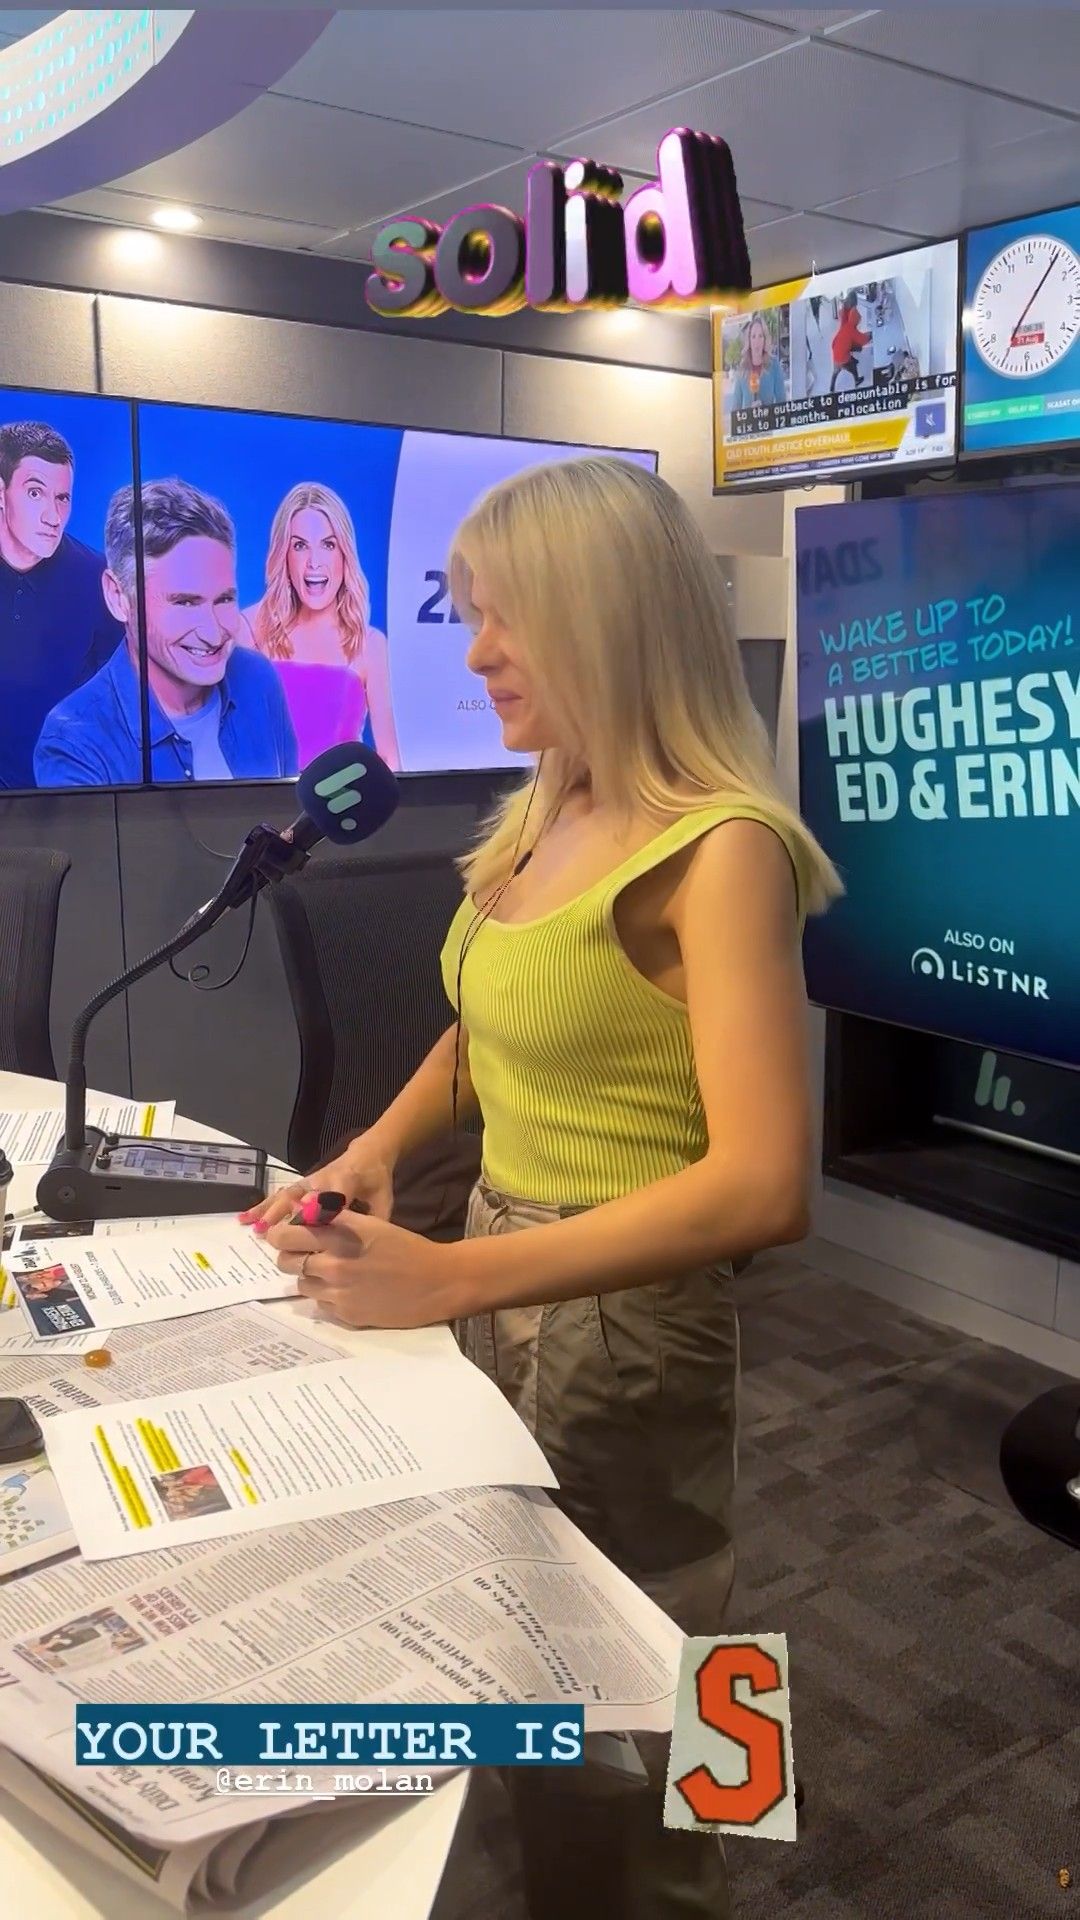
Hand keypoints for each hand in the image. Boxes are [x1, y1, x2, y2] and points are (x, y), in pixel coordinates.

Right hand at [239, 1136, 394, 1231]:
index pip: (333, 1195)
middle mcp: (324, 1180)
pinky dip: (263, 1206)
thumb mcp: (384, 1199)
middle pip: (303, 1197)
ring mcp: (309, 1181)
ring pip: (286, 1196)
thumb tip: (370, 1248)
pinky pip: (280, 1195)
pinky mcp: (301, 1184)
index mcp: (347, 1180)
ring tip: (254, 1229)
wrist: (367, 1154)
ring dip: (270, 1212)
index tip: (310, 1223)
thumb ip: (376, 1221)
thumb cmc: (375, 1180)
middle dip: (288, 1215)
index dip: (322, 1207)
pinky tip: (246, 1217)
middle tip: (273, 1235)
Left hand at [262, 1209, 463, 1328]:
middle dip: (290, 1256)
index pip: (288, 1234)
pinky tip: (347, 1289)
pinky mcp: (346, 1314)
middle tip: (304, 1254)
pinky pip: (320, 1303)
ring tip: (328, 1272)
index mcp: (340, 1236)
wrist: (437, 1282)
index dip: (280, 1233)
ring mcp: (338, 1292)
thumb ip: (336, 1221)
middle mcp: (334, 1264)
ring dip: (308, 1277)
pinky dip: (326, 1295)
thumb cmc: (407, 1247)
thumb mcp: (371, 1224)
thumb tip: (304, 1215)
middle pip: (287, 1261)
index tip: (282, 1234)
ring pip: (300, 1284)